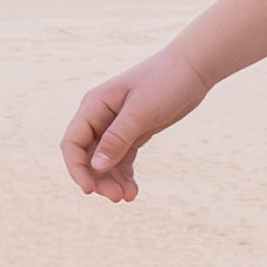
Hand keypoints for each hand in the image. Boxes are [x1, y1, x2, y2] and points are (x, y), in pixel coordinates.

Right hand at [59, 48, 207, 199]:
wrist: (193, 68)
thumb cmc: (165, 82)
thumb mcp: (141, 112)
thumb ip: (118, 139)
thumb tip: (95, 167)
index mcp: (94, 106)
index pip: (73, 143)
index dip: (77, 169)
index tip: (90, 190)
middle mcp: (100, 116)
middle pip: (87, 156)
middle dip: (98, 179)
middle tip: (117, 197)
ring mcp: (116, 126)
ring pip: (104, 162)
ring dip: (112, 181)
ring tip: (129, 197)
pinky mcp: (133, 132)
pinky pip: (121, 159)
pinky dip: (124, 175)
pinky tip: (133, 190)